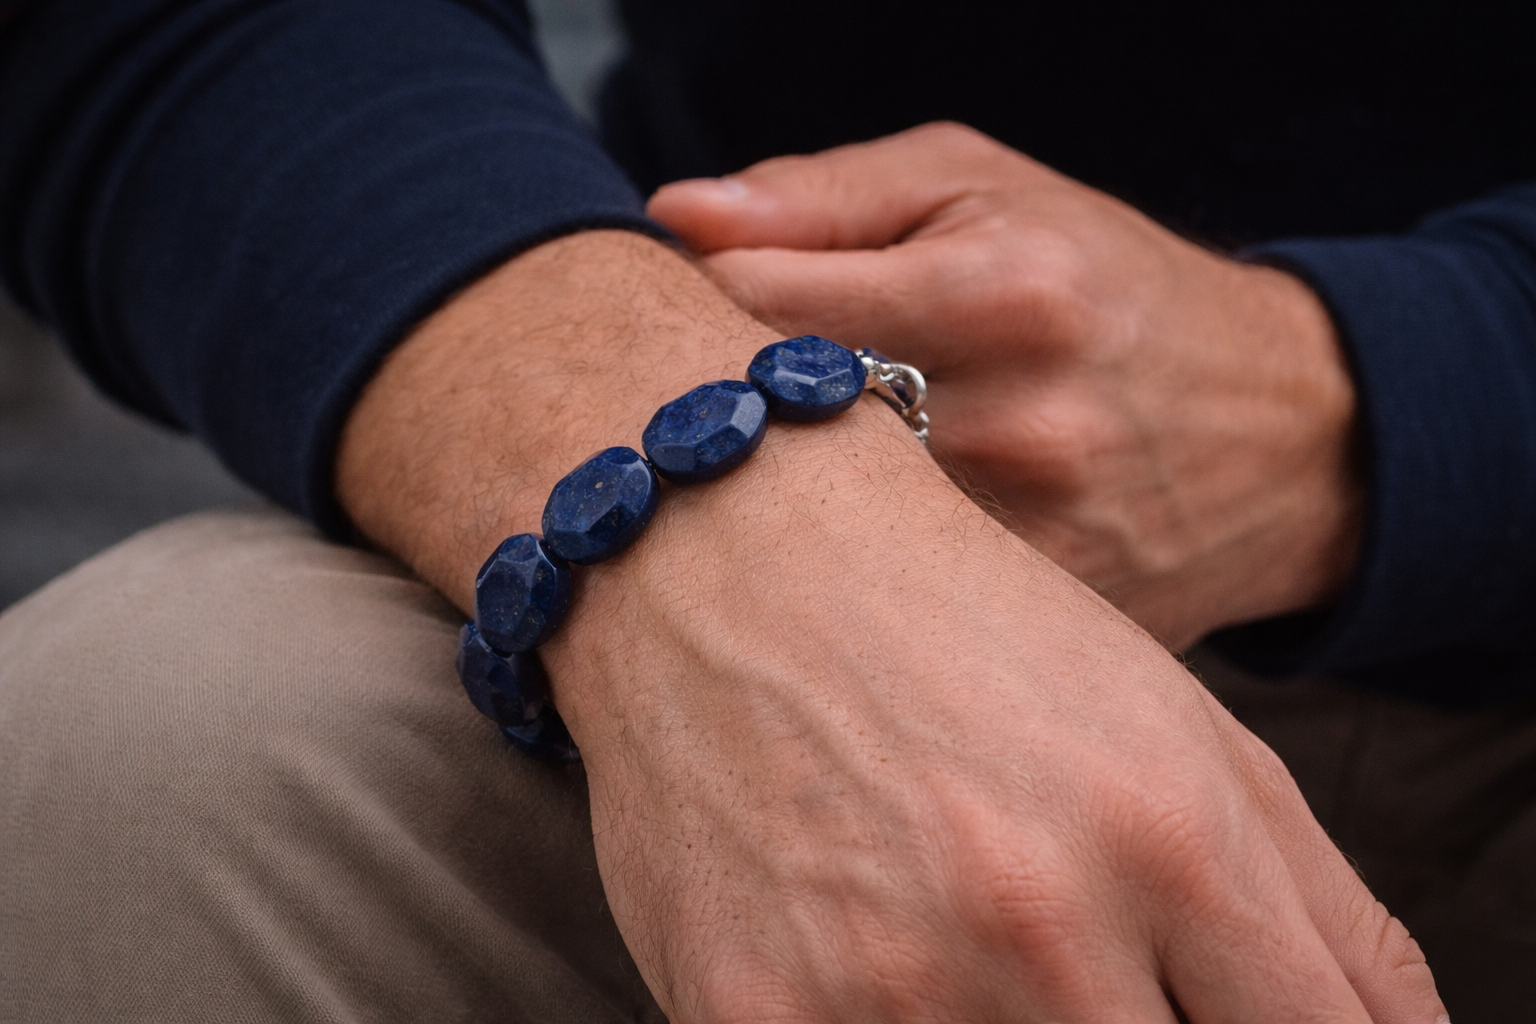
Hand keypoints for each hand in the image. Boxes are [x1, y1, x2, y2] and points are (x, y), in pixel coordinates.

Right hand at [337, 231, 1439, 1021]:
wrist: (725, 543)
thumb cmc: (954, 622)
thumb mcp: (1173, 722)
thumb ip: (1320, 907)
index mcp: (1173, 840)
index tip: (1224, 1012)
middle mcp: (1040, 925)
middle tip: (1066, 953)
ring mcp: (889, 986)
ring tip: (954, 931)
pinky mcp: (751, 1017)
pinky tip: (862, 957)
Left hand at [648, 123, 1364, 648]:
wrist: (1291, 433)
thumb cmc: (1112, 286)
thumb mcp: (988, 191)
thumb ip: (824, 194)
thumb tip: (670, 214)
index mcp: (995, 288)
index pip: (753, 306)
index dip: (675, 318)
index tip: (658, 324)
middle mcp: (1014, 421)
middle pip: (768, 437)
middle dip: (700, 426)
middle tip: (683, 418)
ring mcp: (1031, 540)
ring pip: (815, 538)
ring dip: (759, 510)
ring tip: (762, 481)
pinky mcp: (1041, 623)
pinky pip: (889, 607)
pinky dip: (837, 580)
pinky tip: (833, 556)